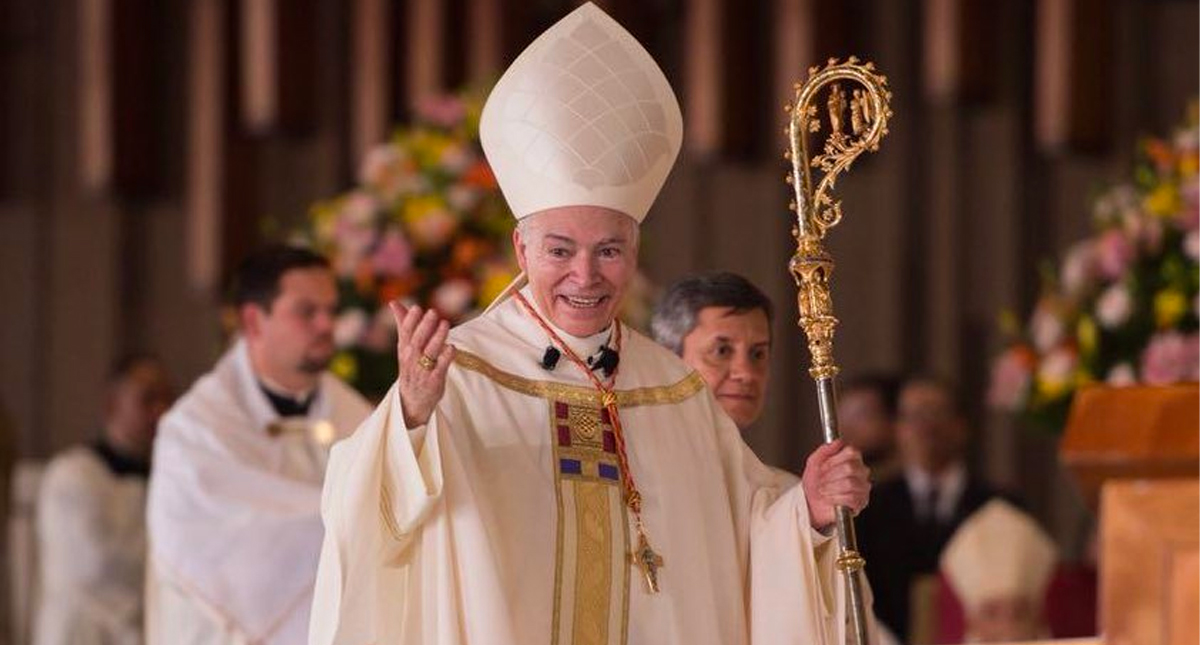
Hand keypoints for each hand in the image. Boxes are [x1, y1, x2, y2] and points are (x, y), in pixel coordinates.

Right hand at [391, 301, 454, 427]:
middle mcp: (411, 359)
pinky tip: (452, 348)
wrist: (411, 401)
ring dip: (438, 337)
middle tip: (433, 312)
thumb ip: (403, 324)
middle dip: (425, 326)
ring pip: (430, 352)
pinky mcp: (435, 380)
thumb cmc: (411, 367)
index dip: (410, 320)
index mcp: (404, 349)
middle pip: (417, 340)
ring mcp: (423, 370)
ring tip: (445, 323)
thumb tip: (394, 302)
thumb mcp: (404, 347)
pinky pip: (441, 367)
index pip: (405, 332)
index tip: (417, 308)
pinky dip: (446, 357)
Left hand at [801, 439, 869, 530]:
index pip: (852, 452)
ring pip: (850, 483)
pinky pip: (851, 498)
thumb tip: (838, 441)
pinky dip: (835, 498)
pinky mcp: (861, 502)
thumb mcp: (814, 462)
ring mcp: (863, 487)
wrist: (811, 503)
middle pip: (850, 468)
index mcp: (852, 459)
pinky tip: (829, 498)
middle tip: (820, 481)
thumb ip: (825, 450)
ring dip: (831, 487)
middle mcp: (861, 471)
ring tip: (823, 490)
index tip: (822, 467)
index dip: (833, 460)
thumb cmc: (815, 482)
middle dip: (830, 475)